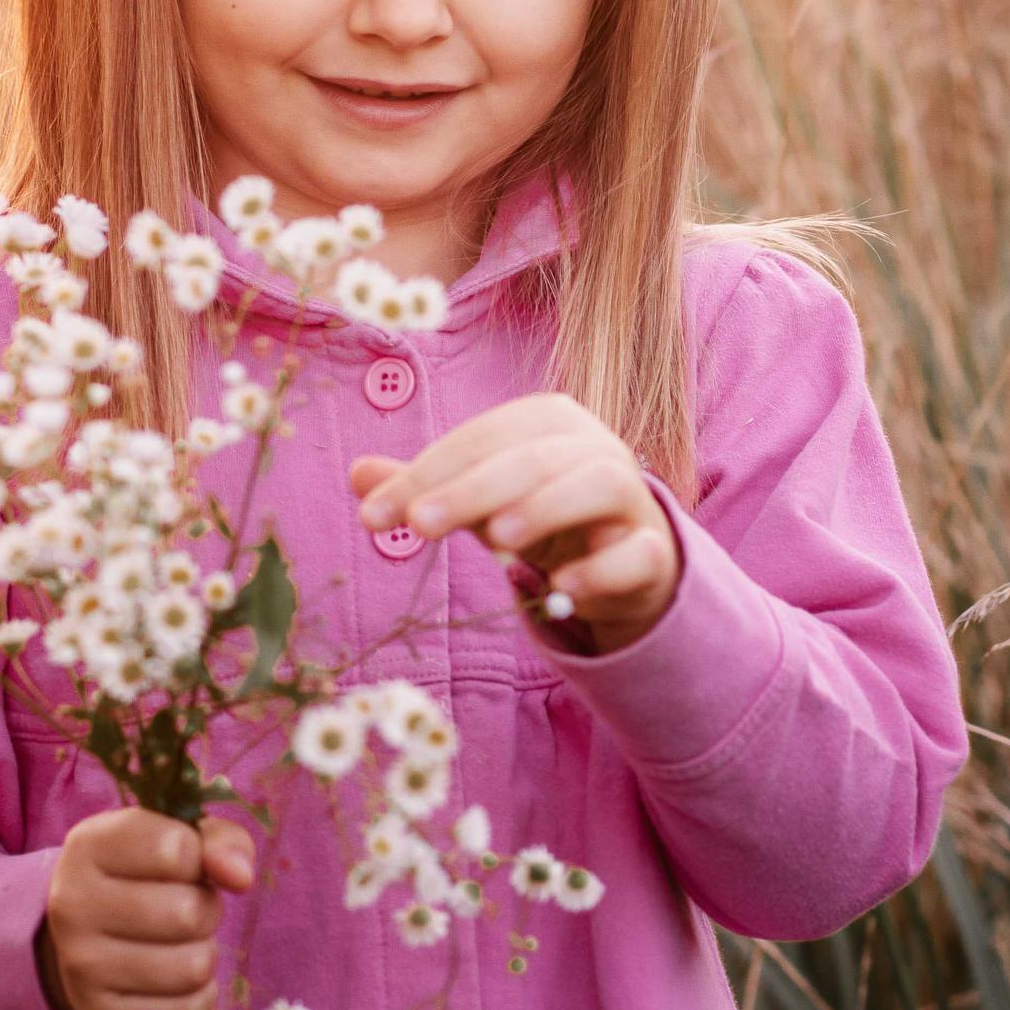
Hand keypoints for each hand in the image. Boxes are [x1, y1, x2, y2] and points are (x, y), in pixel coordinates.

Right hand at [39, 806, 255, 1009]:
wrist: (92, 935)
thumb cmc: (149, 875)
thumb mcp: (181, 840)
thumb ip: (221, 843)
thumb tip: (241, 877)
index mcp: (88, 845)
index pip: (177, 849)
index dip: (198, 859)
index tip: (182, 865)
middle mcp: (72, 904)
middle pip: (188, 913)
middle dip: (205, 910)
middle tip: (184, 909)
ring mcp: (81, 964)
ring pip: (192, 967)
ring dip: (203, 954)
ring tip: (178, 943)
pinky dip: (196, 996)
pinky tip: (172, 980)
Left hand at [350, 391, 681, 648]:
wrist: (624, 561)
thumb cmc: (539, 517)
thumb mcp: (477, 501)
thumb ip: (424, 487)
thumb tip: (356, 473)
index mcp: (549, 421)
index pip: (481, 438)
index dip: (426, 473)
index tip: (374, 516)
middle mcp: (594, 447)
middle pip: (533, 456)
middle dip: (471, 489)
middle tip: (418, 526)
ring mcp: (631, 497)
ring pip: (596, 484)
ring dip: (544, 507)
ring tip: (495, 541)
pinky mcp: (653, 551)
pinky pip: (636, 553)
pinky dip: (601, 569)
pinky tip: (561, 589)